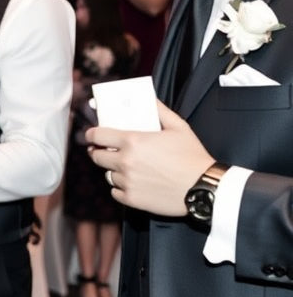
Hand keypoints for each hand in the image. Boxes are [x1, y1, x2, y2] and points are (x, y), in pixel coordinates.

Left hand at [85, 101, 212, 216]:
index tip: (92, 135)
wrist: (204, 188)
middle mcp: (125, 161)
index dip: (91, 134)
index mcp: (132, 141)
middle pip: (96, 156)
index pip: (97, 135)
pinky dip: (120, 187)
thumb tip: (148, 98)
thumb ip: (159, 110)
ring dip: (113, 170)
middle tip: (105, 151)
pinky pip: (115, 191)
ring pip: (107, 174)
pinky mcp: (132, 199)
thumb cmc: (192, 156)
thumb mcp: (178, 127)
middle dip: (98, 152)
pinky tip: (131, 183)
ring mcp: (127, 181)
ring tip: (126, 167)